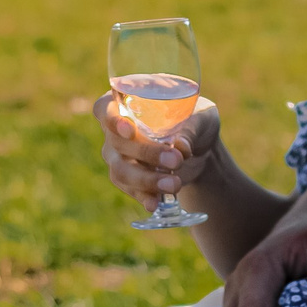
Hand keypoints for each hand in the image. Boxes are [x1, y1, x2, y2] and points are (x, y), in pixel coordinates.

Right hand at [96, 91, 221, 208]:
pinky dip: (143, 196)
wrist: (202, 150)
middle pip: (116, 143)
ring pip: (120, 170)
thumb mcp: (201, 117)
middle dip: (145, 153)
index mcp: (125, 103)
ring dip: (146, 180)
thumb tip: (181, 147)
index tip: (130, 130)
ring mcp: (118, 157)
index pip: (104, 108)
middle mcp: (114, 130)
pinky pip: (129, 189)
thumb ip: (191, 128)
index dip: (112, 120)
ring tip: (174, 184)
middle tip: (176, 159)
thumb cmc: (196, 121)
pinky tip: (155, 203)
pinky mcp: (129, 179)